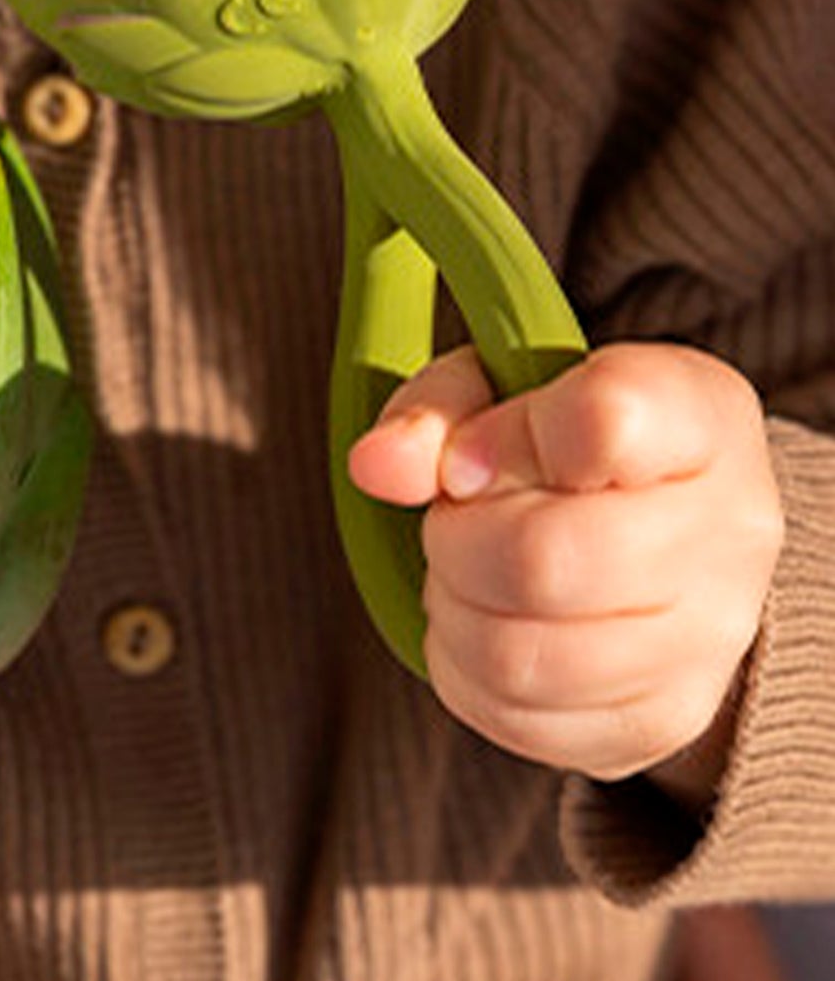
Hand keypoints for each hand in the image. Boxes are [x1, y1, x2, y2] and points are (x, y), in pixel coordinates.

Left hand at [348, 342, 783, 788]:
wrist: (664, 540)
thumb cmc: (567, 442)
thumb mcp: (504, 385)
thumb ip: (439, 408)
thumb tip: (379, 466)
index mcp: (696, 413)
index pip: (604, 420)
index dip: (504, 439)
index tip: (470, 453)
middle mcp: (728, 530)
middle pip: (545, 557)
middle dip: (457, 538)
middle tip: (453, 518)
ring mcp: (708, 639)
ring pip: (522, 654)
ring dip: (455, 608)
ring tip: (464, 570)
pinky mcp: (661, 722)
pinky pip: (519, 717)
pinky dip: (466, 670)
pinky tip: (484, 623)